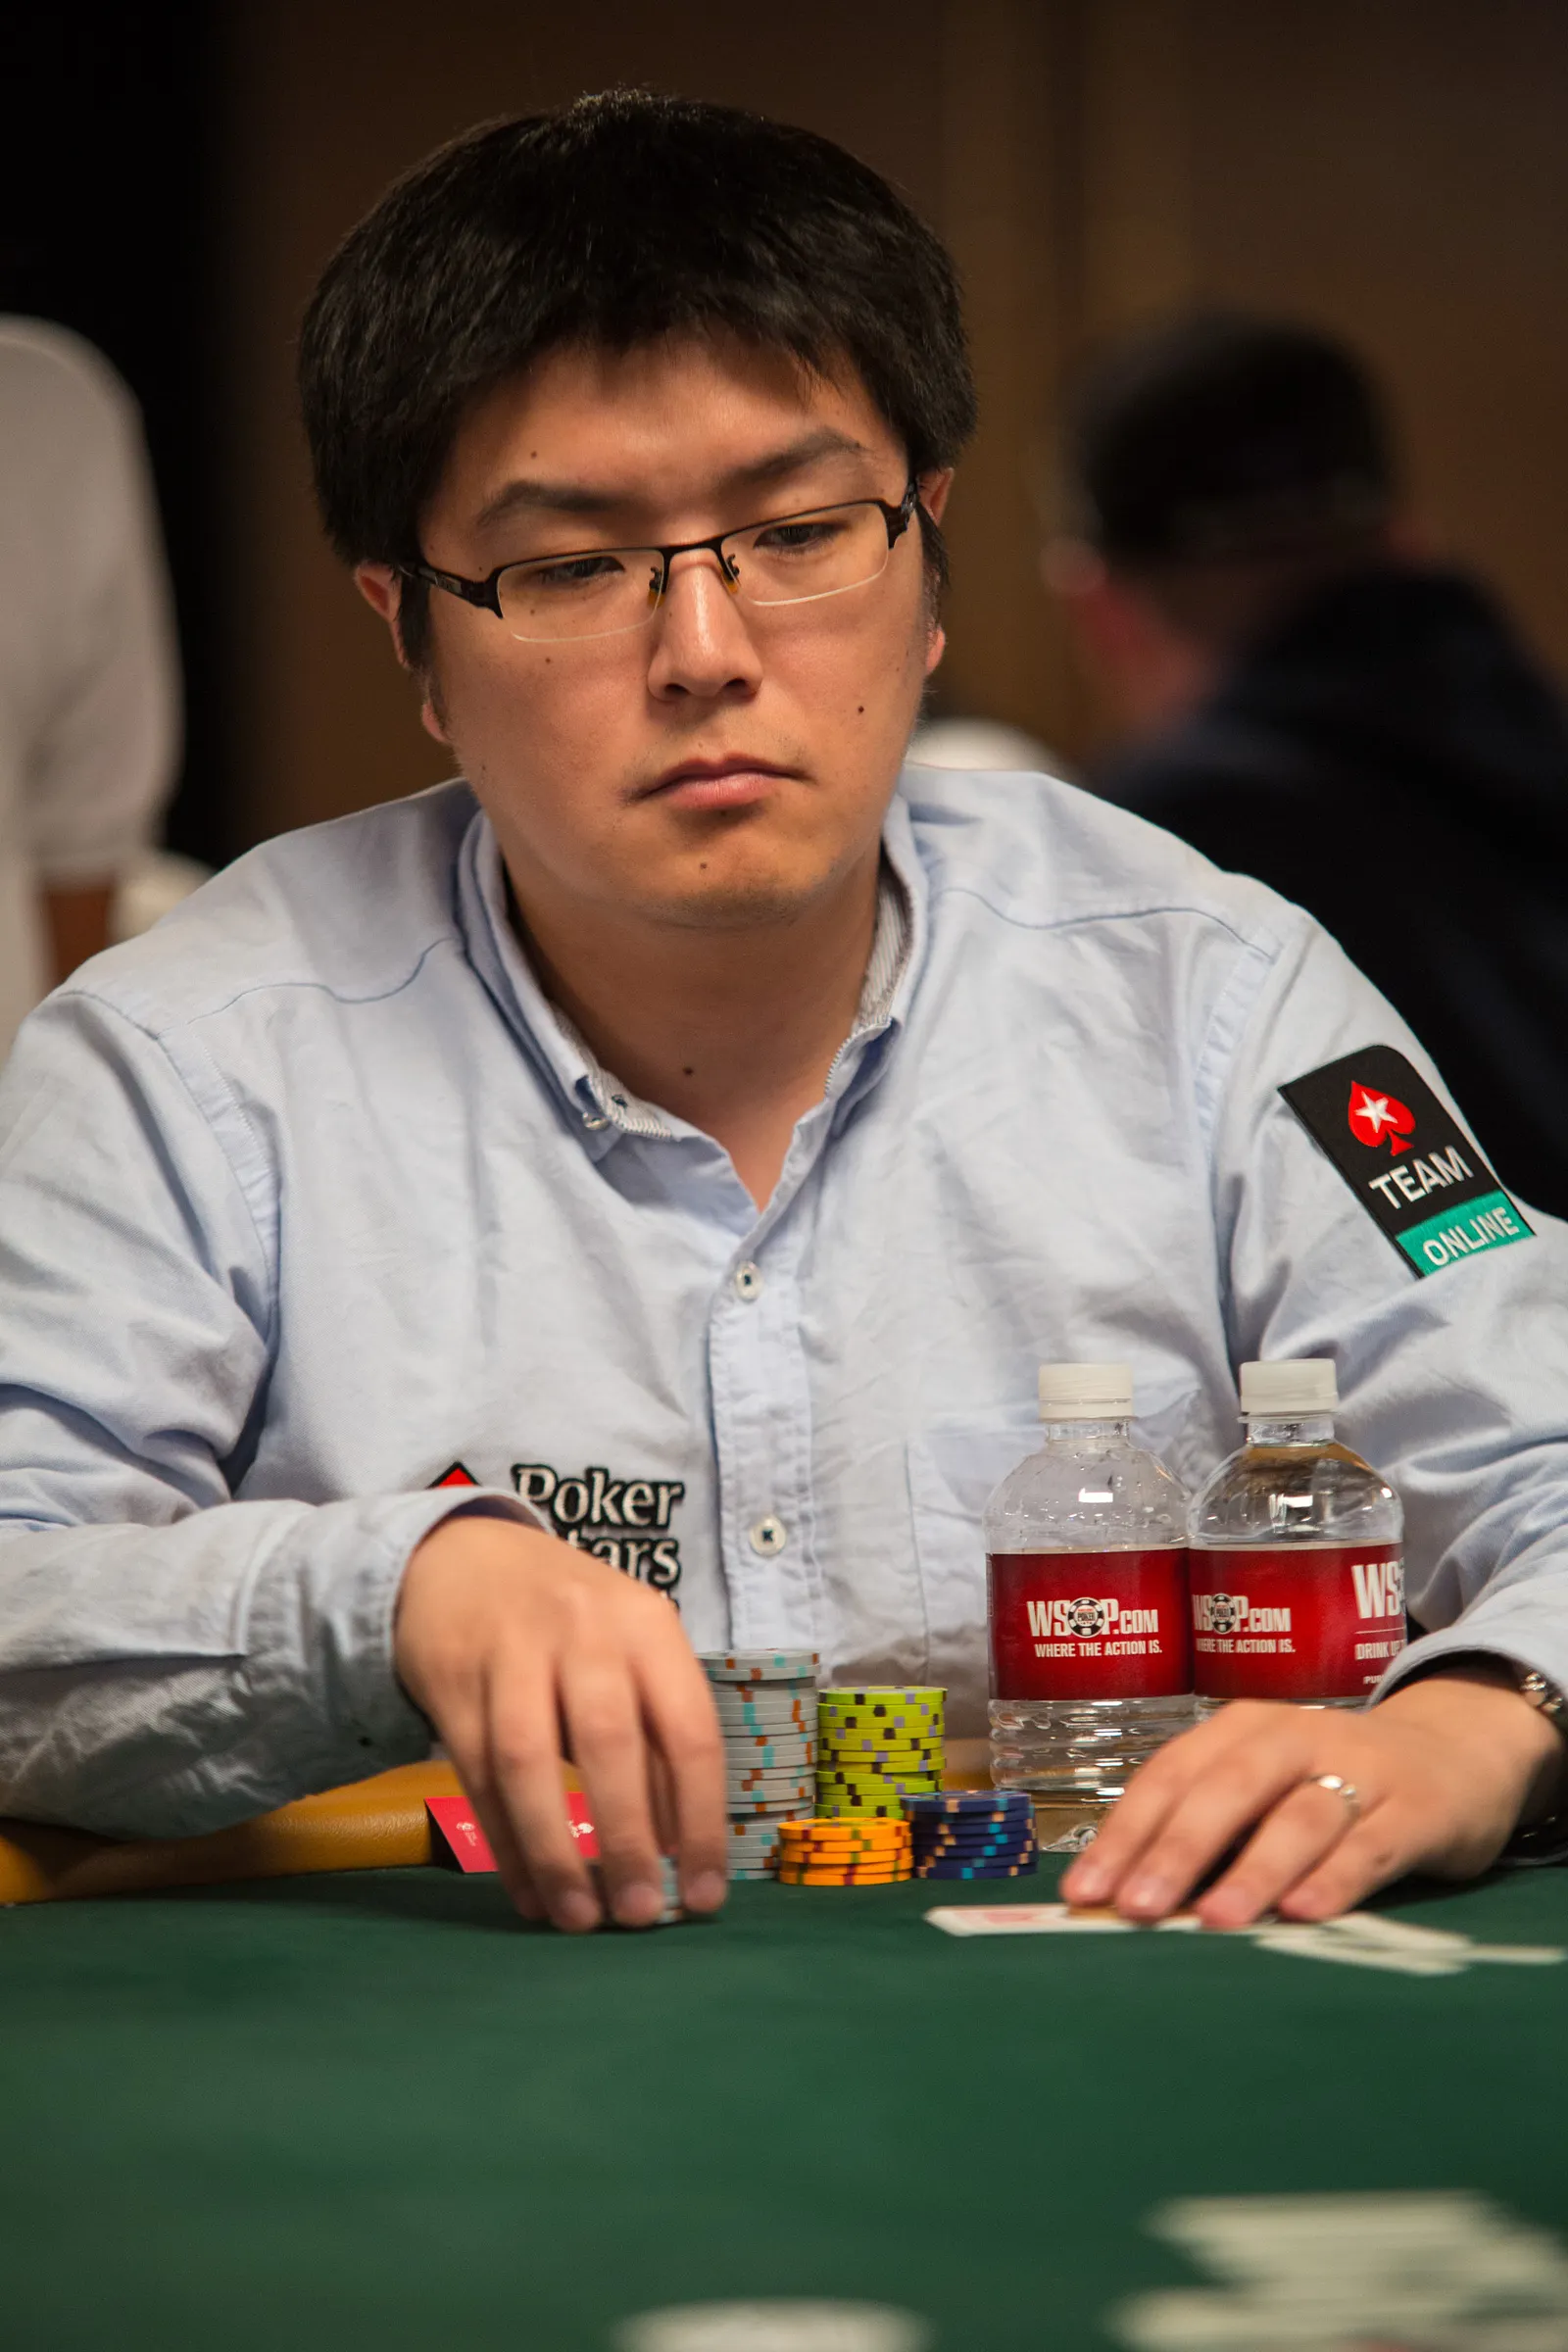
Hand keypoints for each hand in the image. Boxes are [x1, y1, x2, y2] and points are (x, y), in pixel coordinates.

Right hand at [395, 1515, 727, 1931]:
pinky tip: (529, 1893)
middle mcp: (584, 1631)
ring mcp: (511, 1652)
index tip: (702, 1896)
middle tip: (637, 1915)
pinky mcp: (452, 1682)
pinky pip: (476, 1775)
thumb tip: (681, 1848)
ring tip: (578, 1918)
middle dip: (627, 1839)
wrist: (463, 1559)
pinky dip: (504, 1842)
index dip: (700, 1821)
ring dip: (555, 1851)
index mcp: (648, 1626)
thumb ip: (657, 1736)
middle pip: (607, 1743)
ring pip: (528, 1762)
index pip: (688, 1731)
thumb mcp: (630, 1650)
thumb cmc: (571, 1619)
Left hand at [1059, 1665, 1565, 1928]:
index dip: (1124, 1833)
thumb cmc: (1332, 1784)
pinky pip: (1368, 1846)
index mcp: (1241, 1729)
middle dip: (1176, 1849)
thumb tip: (1125, 1901)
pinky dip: (1334, 1879)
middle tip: (1136, 1906)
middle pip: (1227, 1789)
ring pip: (1298, 1817)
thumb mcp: (1267, 1789)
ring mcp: (1359, 1771)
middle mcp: (1295, 1738)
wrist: (1454, 1754)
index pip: (1171, 1776)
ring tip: (1214, 1920)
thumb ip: (1210, 1834)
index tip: (1082, 1891)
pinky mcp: (1415, 1811)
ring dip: (1253, 1869)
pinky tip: (1302, 1914)